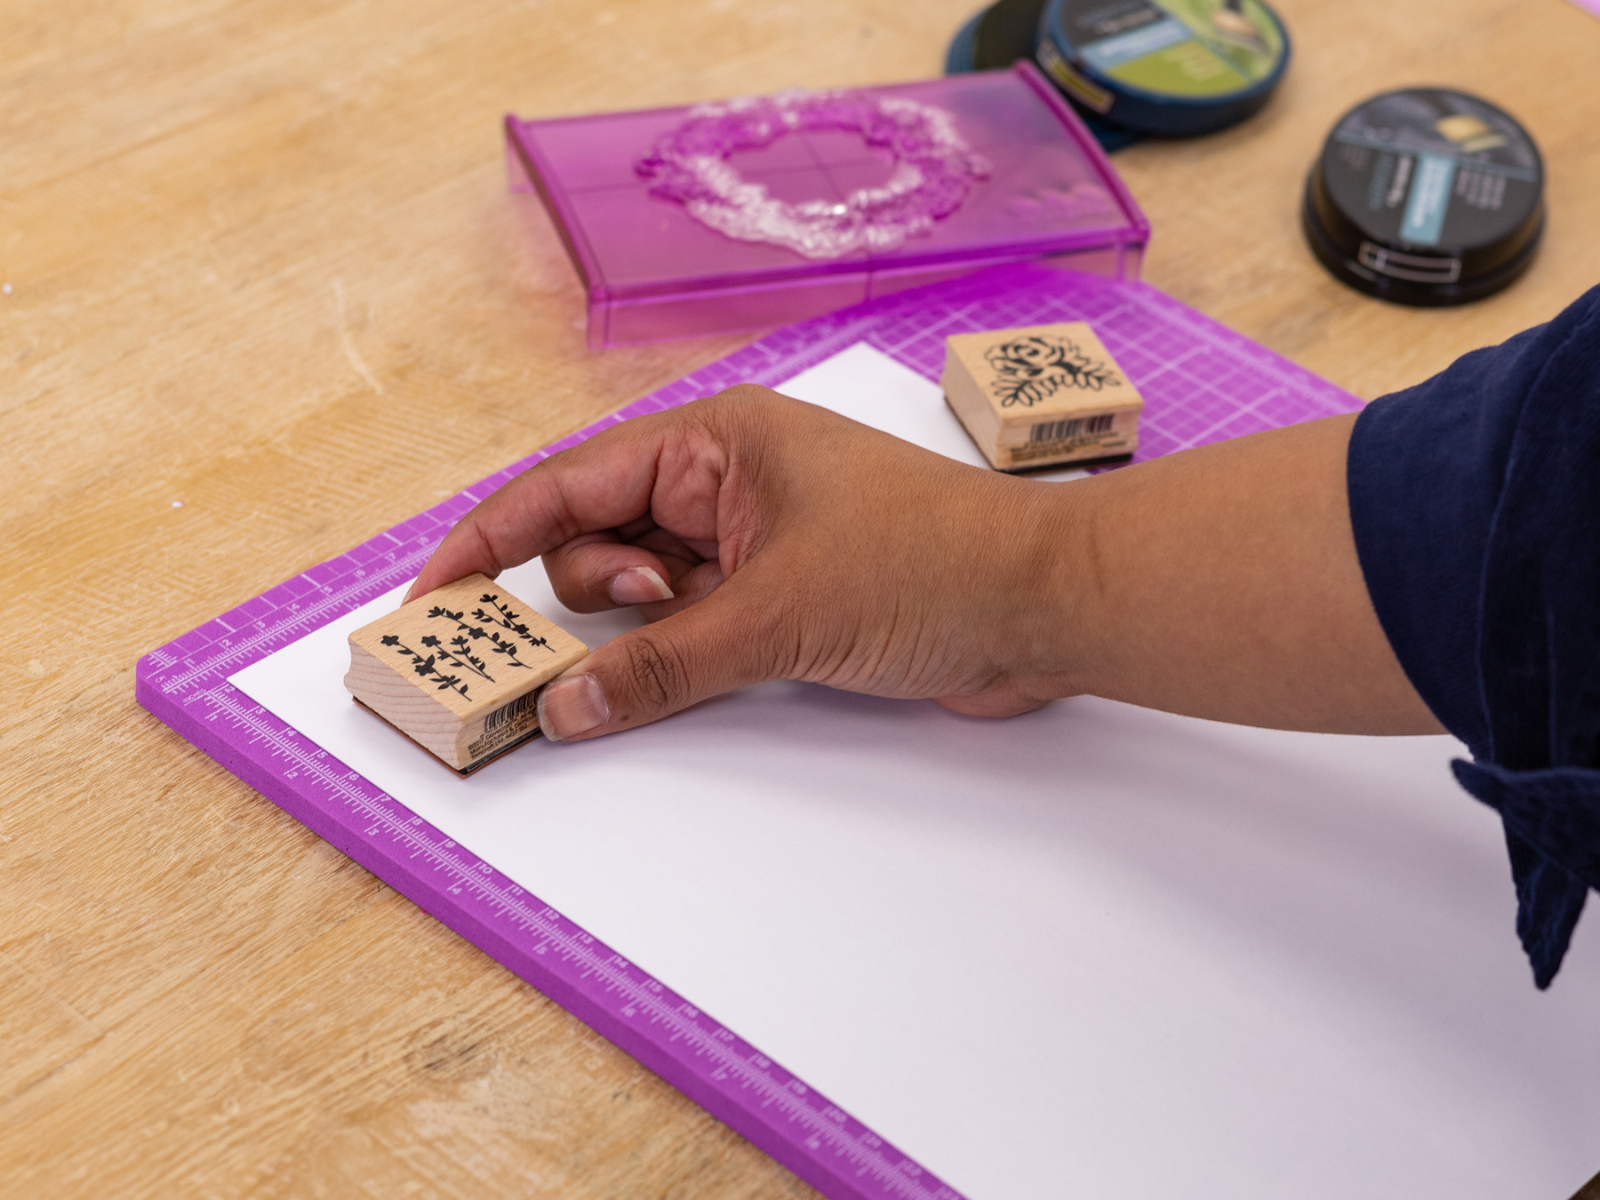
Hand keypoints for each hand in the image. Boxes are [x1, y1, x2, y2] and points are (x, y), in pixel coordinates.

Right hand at [407, 387, 1087, 740]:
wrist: (1045, 608)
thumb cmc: (931, 566)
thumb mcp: (779, 615)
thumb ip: (663, 664)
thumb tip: (564, 708)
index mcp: (717, 443)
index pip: (572, 482)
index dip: (493, 536)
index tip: (436, 598)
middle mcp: (725, 484)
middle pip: (595, 536)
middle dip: (577, 594)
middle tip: (577, 646)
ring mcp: (750, 543)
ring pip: (641, 589)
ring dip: (630, 631)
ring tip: (667, 652)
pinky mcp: (778, 598)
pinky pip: (688, 626)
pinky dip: (664, 656)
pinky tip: (654, 685)